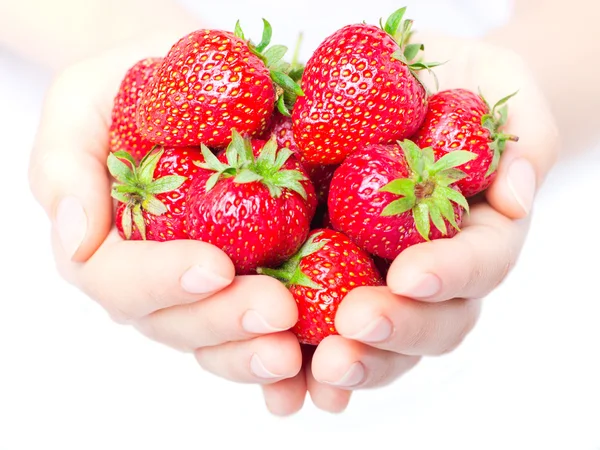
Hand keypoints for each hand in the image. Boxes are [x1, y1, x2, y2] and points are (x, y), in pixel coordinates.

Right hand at [28, 36, 302, 386]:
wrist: (199, 79)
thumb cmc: (138, 84)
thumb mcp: (83, 103)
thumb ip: (66, 167)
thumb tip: (73, 240)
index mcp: (109, 243)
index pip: (120, 280)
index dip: (162, 281)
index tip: (214, 266)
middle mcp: (156, 279)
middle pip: (178, 322)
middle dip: (226, 321)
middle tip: (277, 311)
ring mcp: (208, 288)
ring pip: (223, 340)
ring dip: (259, 352)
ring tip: (300, 352)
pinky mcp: (258, 279)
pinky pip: (268, 329)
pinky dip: (295, 355)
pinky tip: (320, 358)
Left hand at [261, 36, 558, 414]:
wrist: (395, 85)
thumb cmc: (451, 80)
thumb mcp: (497, 81)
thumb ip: (524, 134)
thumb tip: (515, 198)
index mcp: (478, 230)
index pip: (479, 262)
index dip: (450, 273)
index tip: (410, 275)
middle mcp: (433, 270)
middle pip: (434, 322)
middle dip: (398, 330)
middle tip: (354, 326)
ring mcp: (381, 280)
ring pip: (382, 343)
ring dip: (355, 362)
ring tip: (320, 368)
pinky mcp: (328, 278)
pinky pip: (320, 330)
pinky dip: (305, 364)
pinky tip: (284, 382)